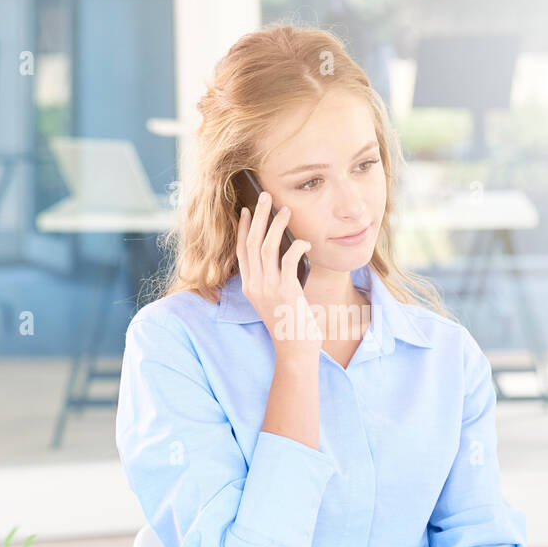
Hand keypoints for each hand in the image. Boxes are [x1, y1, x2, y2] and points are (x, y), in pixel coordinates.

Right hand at [236, 189, 320, 358]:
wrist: (294, 350)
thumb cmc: (289, 324)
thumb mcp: (275, 299)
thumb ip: (273, 277)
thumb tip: (284, 250)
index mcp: (250, 287)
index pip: (242, 251)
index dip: (244, 229)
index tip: (247, 211)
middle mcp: (255, 285)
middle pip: (252, 243)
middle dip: (258, 216)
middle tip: (265, 197)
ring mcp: (269, 288)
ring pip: (267, 247)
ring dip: (276, 225)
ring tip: (285, 210)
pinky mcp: (286, 291)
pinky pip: (289, 260)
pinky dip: (297, 247)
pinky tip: (305, 243)